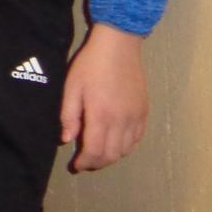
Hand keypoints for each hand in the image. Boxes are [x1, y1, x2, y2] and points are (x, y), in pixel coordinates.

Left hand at [61, 24, 148, 171]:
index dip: (85, 162)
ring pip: (126, 149)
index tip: (76, 165)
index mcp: (101, 115)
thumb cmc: (90, 65)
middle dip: (97, 163)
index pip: (95, 150)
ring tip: (98, 153)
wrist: (119, 46)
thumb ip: (69, 115)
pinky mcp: (144, 111)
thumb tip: (66, 139)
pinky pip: (137, 138)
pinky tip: (116, 143)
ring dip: (112, 156)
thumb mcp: (72, 87)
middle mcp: (122, 121)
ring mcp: (136, 117)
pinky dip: (126, 147)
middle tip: (85, 162)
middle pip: (112, 155)